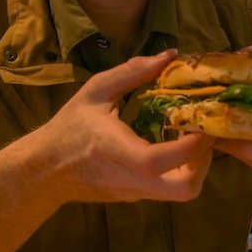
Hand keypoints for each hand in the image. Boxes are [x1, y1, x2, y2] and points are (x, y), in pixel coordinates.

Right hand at [22, 50, 213, 205]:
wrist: (45, 170)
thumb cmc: (70, 127)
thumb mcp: (96, 91)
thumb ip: (133, 72)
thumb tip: (169, 55)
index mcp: (122, 152)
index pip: (165, 159)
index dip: (194, 143)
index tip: (202, 118)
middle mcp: (134, 179)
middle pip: (187, 190)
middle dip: (206, 162)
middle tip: (202, 132)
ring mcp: (137, 192)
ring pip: (182, 192)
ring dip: (196, 165)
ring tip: (189, 135)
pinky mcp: (136, 196)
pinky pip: (167, 187)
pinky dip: (180, 168)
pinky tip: (170, 143)